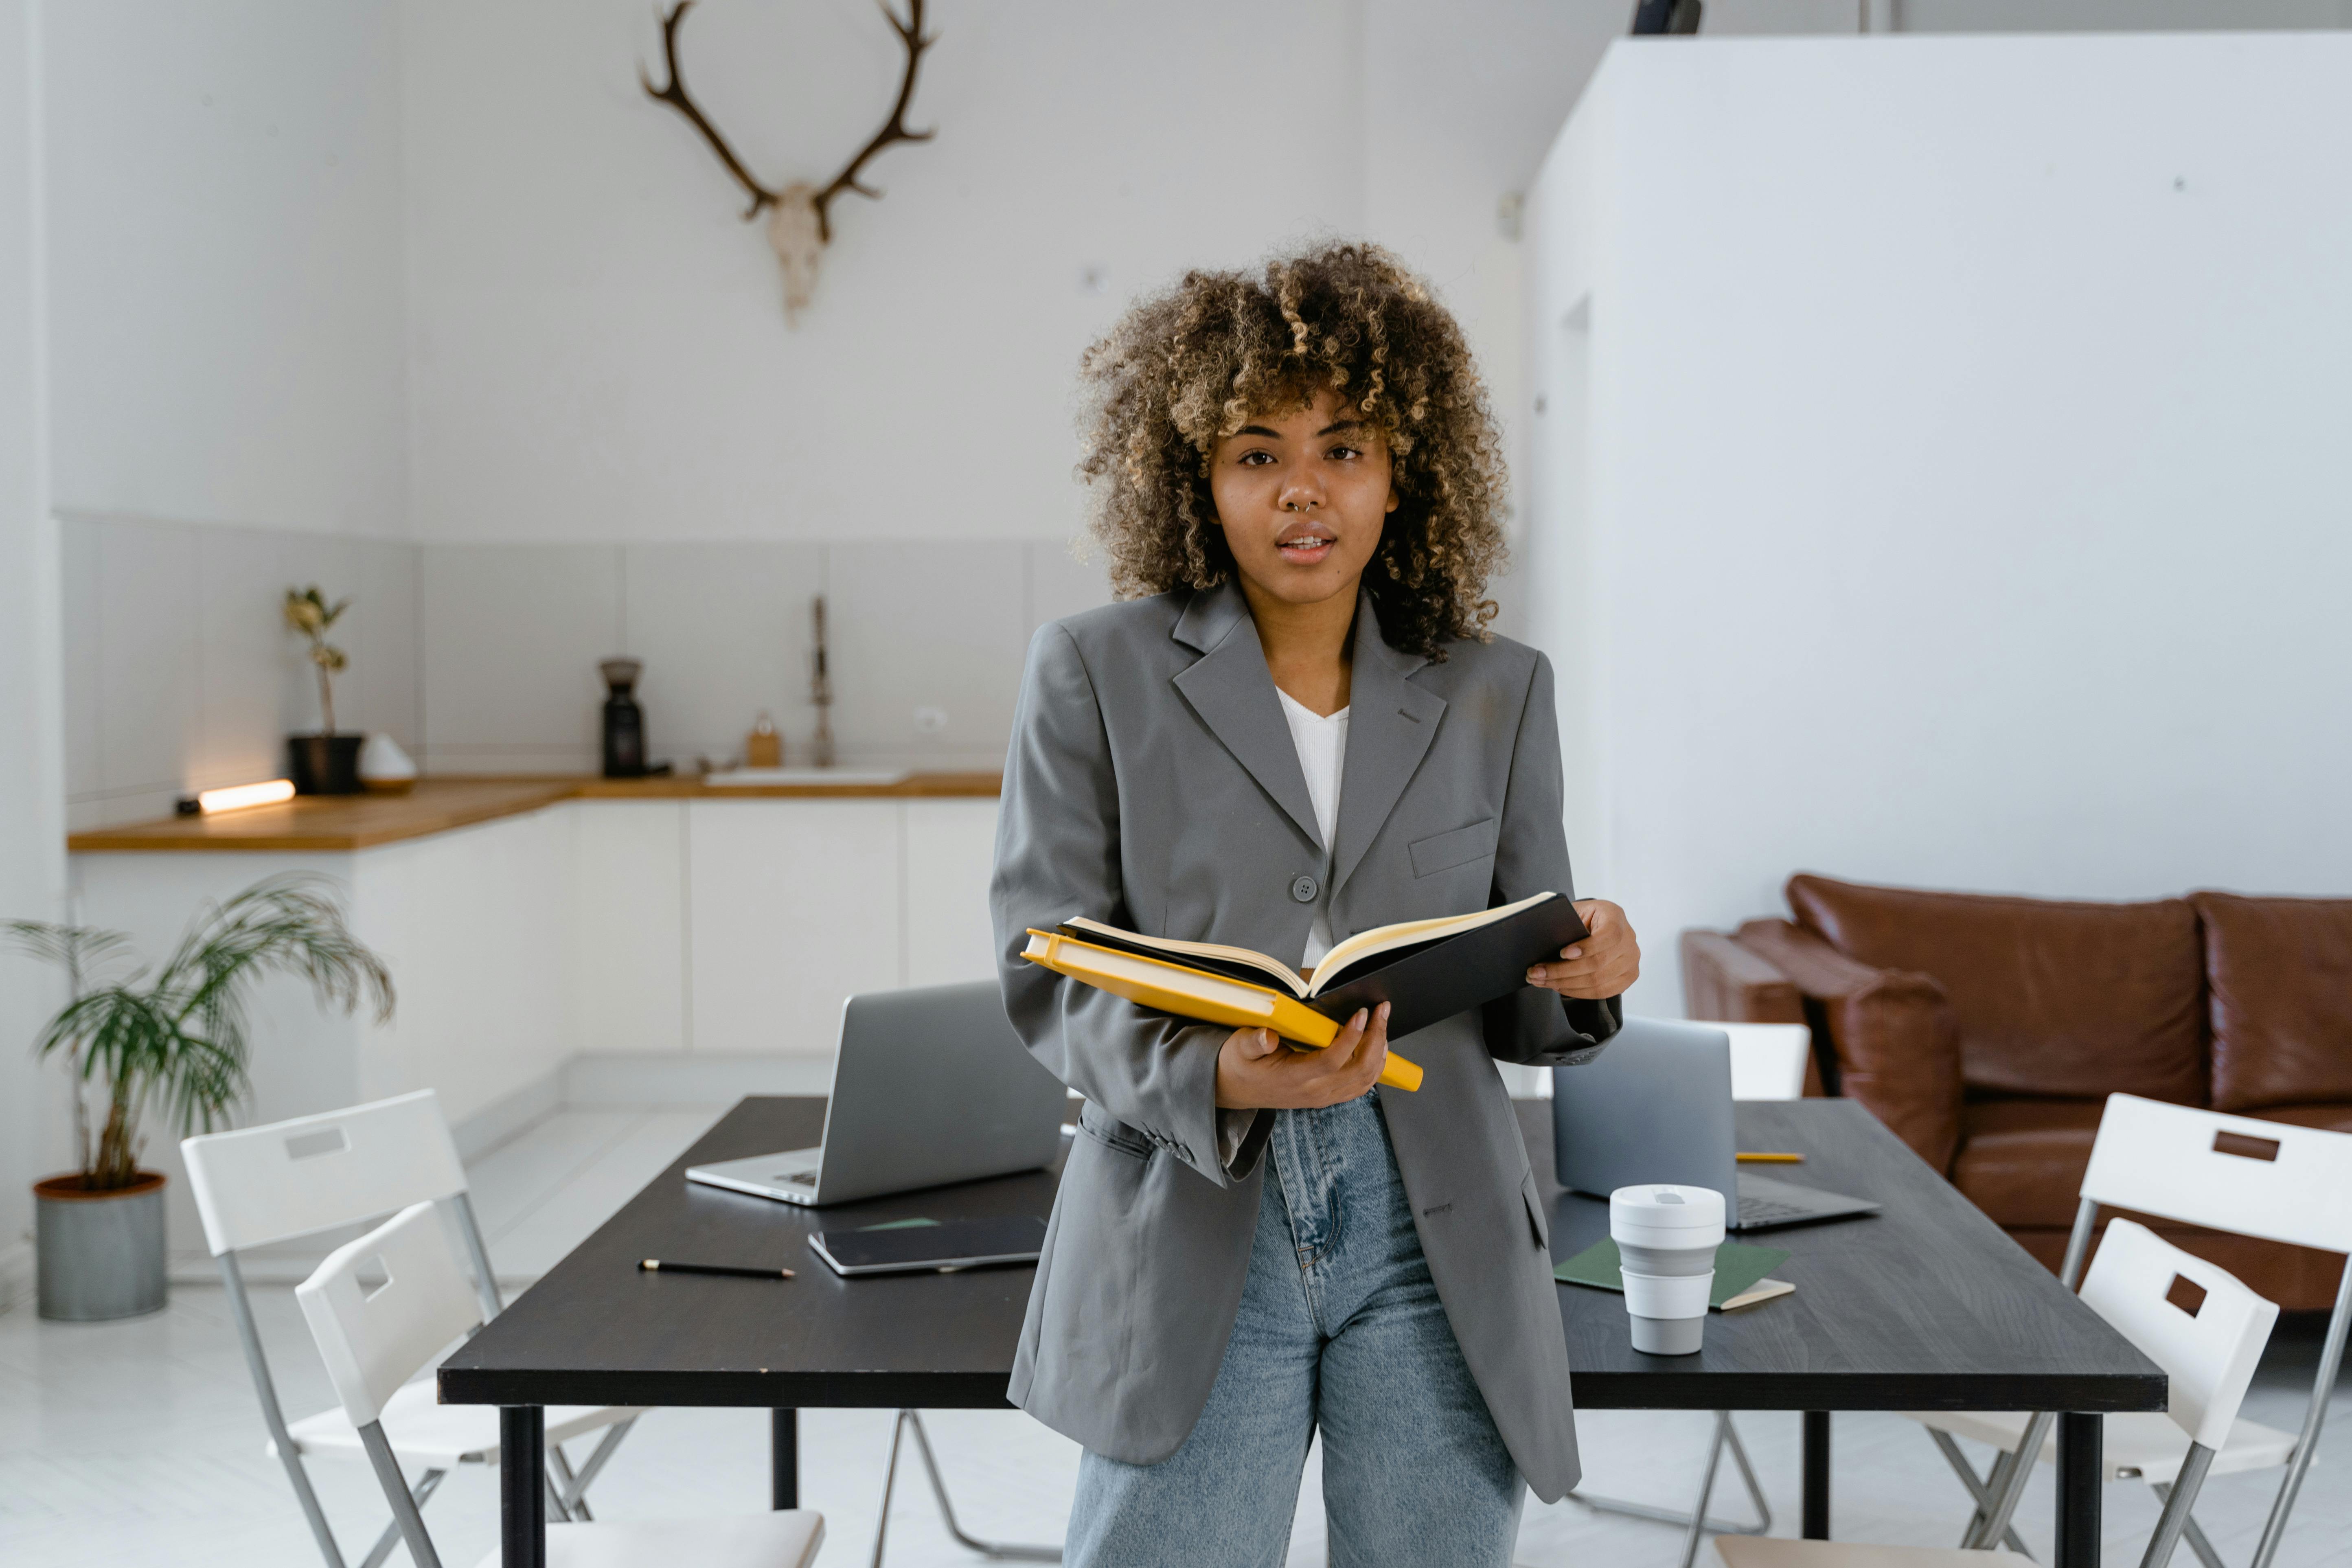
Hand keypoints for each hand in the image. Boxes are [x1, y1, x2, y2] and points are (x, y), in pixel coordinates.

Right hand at [1214, 1003, 1390, 1110]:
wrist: (1235, 1089)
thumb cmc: (1240, 1065)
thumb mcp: (1239, 1048)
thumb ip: (1253, 1041)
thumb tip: (1267, 1036)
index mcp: (1294, 1078)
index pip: (1332, 1060)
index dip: (1351, 1037)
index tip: (1362, 1013)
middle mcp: (1314, 1091)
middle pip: (1359, 1071)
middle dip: (1376, 1039)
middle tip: (1381, 1011)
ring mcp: (1323, 1096)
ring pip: (1366, 1080)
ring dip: (1380, 1052)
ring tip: (1382, 1024)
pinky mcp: (1327, 1096)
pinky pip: (1361, 1086)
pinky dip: (1375, 1066)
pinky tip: (1375, 1046)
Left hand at [1526, 899, 1639, 999]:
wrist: (1597, 925)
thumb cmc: (1583, 918)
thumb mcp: (1574, 912)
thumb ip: (1566, 923)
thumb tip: (1544, 938)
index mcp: (1615, 917)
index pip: (1608, 935)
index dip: (1586, 947)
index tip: (1562, 953)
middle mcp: (1629, 940)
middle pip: (1598, 963)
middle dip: (1562, 971)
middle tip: (1536, 973)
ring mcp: (1631, 961)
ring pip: (1597, 981)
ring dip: (1565, 984)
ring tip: (1541, 981)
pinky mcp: (1627, 977)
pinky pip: (1602, 992)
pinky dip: (1577, 992)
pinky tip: (1558, 986)